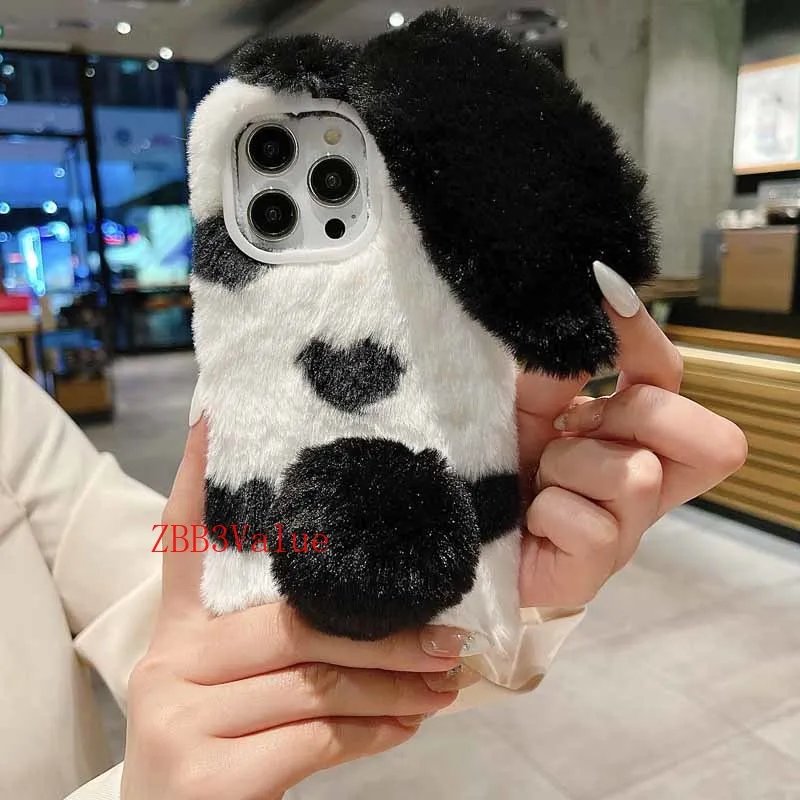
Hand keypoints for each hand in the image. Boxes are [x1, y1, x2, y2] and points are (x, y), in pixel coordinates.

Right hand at [122, 421, 477, 799]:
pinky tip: (410, 725)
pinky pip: (317, 738)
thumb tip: (382, 606)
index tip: (214, 415)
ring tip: (446, 681)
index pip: (184, 538)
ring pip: (317, 683)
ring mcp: (180, 717)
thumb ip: (282, 639)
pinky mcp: (207, 777)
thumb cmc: (218, 742)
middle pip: (296, 624)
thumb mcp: (233, 682)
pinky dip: (375, 733)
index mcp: (176, 627)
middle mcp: (169, 660)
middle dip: (383, 635)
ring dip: (395, 685)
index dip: (198, 476)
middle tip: (449, 637)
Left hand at [515, 263, 747, 607]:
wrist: (462, 531)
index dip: (646, 338)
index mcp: (633, 437)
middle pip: (712, 440)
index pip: (672, 380)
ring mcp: (626, 532)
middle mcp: (645, 483)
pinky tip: (529, 516)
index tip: (607, 300)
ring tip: (538, 478)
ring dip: (570, 464)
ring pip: (638, 475)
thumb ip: (561, 370)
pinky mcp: (595, 569)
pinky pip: (589, 523)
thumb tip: (595, 310)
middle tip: (572, 425)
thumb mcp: (525, 406)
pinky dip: (548, 509)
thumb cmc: (498, 466)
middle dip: (634, 415)